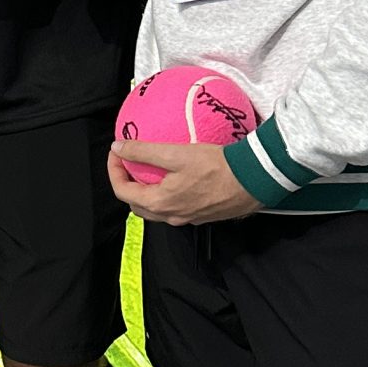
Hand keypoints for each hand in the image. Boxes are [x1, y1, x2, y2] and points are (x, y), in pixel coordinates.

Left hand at [109, 141, 260, 225]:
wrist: (254, 179)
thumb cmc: (216, 167)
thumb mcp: (175, 154)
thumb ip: (143, 152)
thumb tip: (118, 148)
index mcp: (160, 203)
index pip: (122, 191)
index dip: (114, 171)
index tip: (117, 152)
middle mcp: (171, 216)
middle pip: (137, 204)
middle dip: (127, 184)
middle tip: (129, 163)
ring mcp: (187, 218)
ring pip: (156, 209)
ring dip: (147, 191)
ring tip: (149, 170)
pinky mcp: (202, 214)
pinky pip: (176, 207)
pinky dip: (166, 194)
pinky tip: (175, 177)